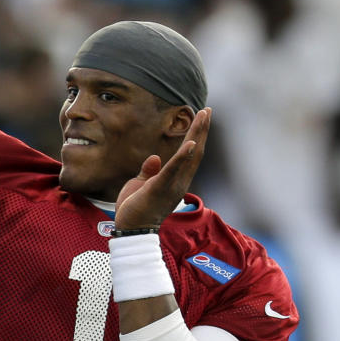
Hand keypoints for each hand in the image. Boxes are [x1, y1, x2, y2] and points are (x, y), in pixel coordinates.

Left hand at [114, 108, 210, 229]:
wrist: (131, 230)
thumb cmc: (136, 209)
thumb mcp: (141, 184)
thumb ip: (150, 171)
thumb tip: (155, 157)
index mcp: (175, 180)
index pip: (190, 155)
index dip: (197, 136)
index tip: (202, 118)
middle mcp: (179, 181)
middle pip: (195, 151)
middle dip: (202, 130)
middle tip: (208, 110)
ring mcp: (172, 185)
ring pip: (189, 156)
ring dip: (197, 135)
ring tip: (204, 116)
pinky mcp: (160, 188)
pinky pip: (173, 170)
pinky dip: (183, 157)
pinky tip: (191, 143)